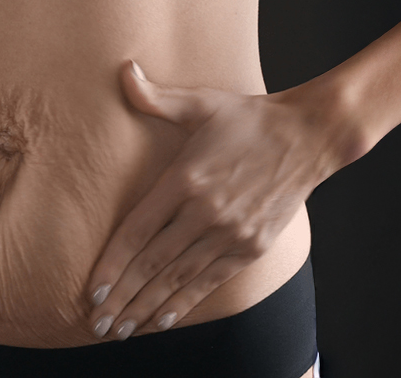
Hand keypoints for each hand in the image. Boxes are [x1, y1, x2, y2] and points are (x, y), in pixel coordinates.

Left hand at [84, 59, 356, 339]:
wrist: (309, 135)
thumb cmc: (247, 117)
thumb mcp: (201, 102)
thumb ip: (156, 96)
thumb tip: (124, 70)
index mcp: (185, 179)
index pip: (138, 231)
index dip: (113, 264)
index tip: (92, 288)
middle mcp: (206, 211)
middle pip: (153, 264)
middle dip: (122, 297)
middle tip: (97, 323)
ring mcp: (231, 233)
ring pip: (179, 279)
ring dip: (147, 307)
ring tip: (121, 330)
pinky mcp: (251, 246)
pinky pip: (210, 281)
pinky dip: (185, 302)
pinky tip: (162, 319)